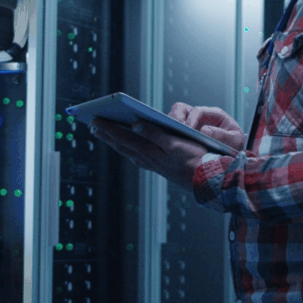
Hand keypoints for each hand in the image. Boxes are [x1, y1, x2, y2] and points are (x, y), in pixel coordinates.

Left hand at [90, 118, 206, 190]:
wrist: (208, 181)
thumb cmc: (195, 160)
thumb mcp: (175, 144)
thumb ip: (154, 134)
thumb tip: (136, 124)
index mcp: (151, 152)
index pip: (124, 137)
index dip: (109, 128)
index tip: (95, 120)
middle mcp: (149, 159)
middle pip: (123, 145)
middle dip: (107, 135)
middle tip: (94, 126)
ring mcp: (154, 165)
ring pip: (129, 152)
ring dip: (116, 142)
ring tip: (106, 135)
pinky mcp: (160, 168)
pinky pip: (138, 158)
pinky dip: (129, 150)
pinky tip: (129, 150)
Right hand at [169, 103, 244, 150]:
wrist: (230, 160)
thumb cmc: (234, 147)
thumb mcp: (235, 141)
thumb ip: (223, 135)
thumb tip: (205, 131)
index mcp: (214, 115)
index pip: (198, 111)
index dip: (191, 119)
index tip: (188, 130)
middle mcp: (200, 117)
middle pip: (181, 109)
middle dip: (176, 118)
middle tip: (175, 130)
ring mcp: (190, 124)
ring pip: (173, 117)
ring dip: (169, 125)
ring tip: (170, 136)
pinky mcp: (182, 134)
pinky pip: (171, 130)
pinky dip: (167, 133)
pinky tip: (168, 143)